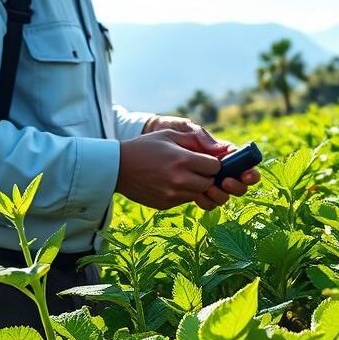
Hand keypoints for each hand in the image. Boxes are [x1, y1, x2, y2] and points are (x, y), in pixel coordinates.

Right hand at [136, 115, 260, 208]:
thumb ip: (196, 140)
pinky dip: (184, 193)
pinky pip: (185, 200)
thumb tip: (221, 149)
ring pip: (199, 194)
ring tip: (183, 175)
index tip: (205, 159)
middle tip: (196, 168)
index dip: (213, 163)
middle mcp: (180, 180)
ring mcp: (173, 195)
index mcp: (183, 160)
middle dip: (208, 176)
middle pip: (210, 183)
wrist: (116, 167)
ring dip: (197, 186)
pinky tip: (172, 182)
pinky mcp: (166, 204)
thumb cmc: (145, 147)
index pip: (216, 168)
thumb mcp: (169, 135)